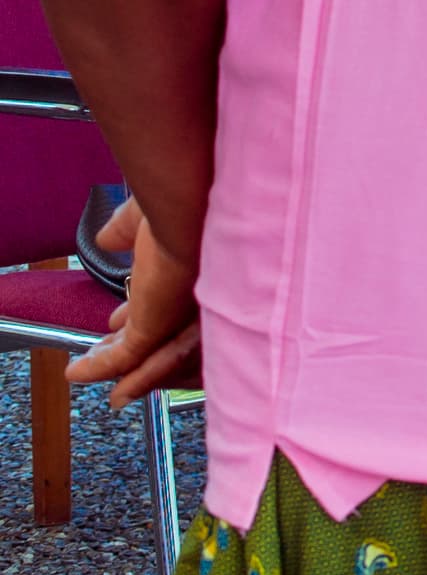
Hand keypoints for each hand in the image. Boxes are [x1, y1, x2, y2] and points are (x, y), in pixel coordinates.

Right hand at [69, 200, 203, 408]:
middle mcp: (200, 295)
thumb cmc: (186, 193)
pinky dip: (102, 367)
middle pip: (167, 335)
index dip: (140, 313)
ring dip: (126, 372)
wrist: (195, 195)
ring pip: (152, 355)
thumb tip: (106, 237)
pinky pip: (129, 357)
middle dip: (134, 346)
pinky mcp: (160, 324)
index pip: (171, 303)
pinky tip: (78, 372)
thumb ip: (127, 229)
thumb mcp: (148, 214)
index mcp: (201, 269)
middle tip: (106, 353)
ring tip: (97, 380)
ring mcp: (180, 313)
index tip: (116, 319)